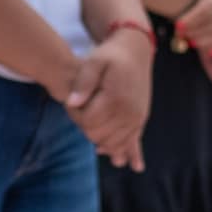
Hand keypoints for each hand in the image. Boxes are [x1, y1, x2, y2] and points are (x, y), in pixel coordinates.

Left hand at [67, 26, 152, 172]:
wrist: (136, 51)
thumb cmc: (110, 55)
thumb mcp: (93, 62)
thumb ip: (82, 83)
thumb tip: (71, 104)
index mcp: (116, 98)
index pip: (87, 122)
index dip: (74, 115)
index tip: (70, 101)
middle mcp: (130, 112)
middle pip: (97, 135)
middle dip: (84, 126)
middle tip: (78, 108)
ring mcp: (137, 118)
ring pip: (112, 143)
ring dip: (98, 138)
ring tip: (89, 122)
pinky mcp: (141, 120)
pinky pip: (131, 143)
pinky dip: (123, 151)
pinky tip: (120, 161)